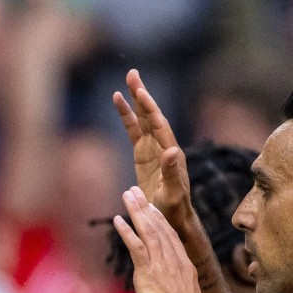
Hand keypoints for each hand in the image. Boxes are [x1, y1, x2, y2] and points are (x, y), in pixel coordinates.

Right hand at [112, 70, 193, 231]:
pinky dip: (127, 119)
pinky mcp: (144, 156)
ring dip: (134, 102)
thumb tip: (171, 150)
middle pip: (150, 115)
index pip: (159, 125)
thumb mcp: (172, 194)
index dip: (149, 108)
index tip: (139, 92)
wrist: (172, 218)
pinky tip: (119, 105)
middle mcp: (163, 146)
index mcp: (171, 153)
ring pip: (142, 121)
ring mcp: (153, 150)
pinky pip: (134, 132)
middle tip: (132, 74)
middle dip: (141, 96)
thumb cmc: (174, 210)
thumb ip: (172, 173)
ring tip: (124, 83)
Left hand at [113, 186, 206, 292]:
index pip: (172, 237)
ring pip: (148, 230)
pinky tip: (117, 219)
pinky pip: (135, 246)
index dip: (160, 221)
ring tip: (127, 195)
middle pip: (159, 227)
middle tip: (136, 192)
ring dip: (136, 211)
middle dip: (146, 208)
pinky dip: (126, 231)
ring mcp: (162, 264)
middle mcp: (175, 260)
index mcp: (186, 266)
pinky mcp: (148, 271)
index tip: (152, 207)